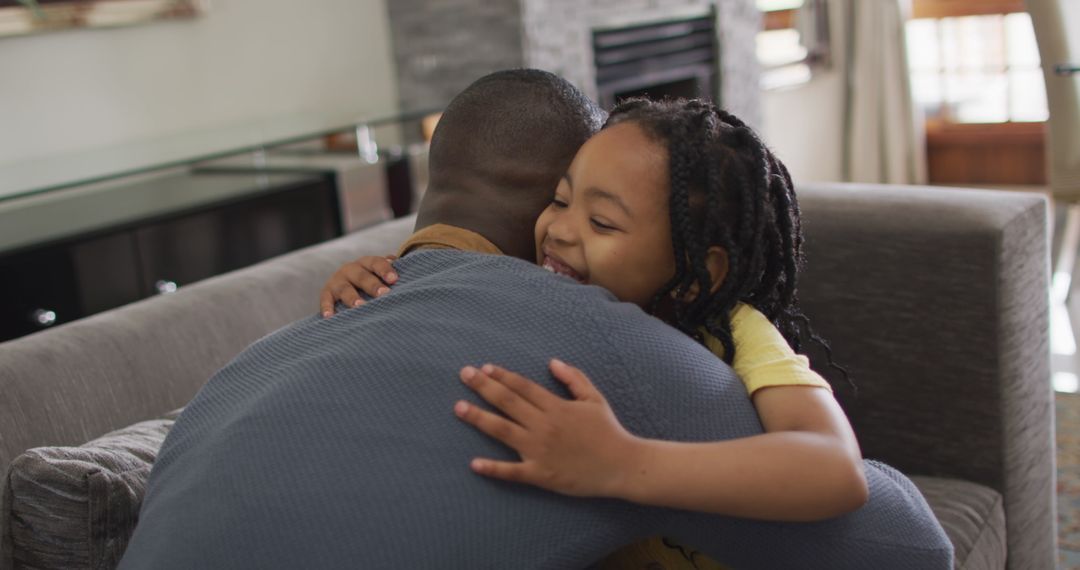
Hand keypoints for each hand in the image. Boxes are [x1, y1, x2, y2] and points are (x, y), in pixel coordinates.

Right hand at [319, 254, 397, 317]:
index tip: (394, 280)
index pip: (376, 263)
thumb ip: (390, 270)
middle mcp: (351, 269)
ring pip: (345, 288)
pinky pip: (325, 300)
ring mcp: (337, 281)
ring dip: (352, 297)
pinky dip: (327, 308)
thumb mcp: (379, 273)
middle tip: (383, 294)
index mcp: (367, 263)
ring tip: (360, 306)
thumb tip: (405, 267)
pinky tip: (329, 317)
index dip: (385, 270)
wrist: (346, 283)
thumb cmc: (372, 280)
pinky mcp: (326, 293)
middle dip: (373, 285)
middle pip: (362, 276)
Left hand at [454, 359, 639, 498]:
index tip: (484, 368)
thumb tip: (551, 362)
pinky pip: (512, 471)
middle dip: (483, 387)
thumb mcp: (594, 398)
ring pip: (502, 430)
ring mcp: (540, 450)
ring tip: (458, 407)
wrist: (622, 466)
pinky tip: (474, 464)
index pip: (523, 386)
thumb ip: (573, 378)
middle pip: (507, 402)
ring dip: (478, 418)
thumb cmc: (608, 431)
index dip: (502, 376)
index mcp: (556, 407)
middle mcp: (544, 425)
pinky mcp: (540, 474)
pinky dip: (492, 468)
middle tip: (463, 374)